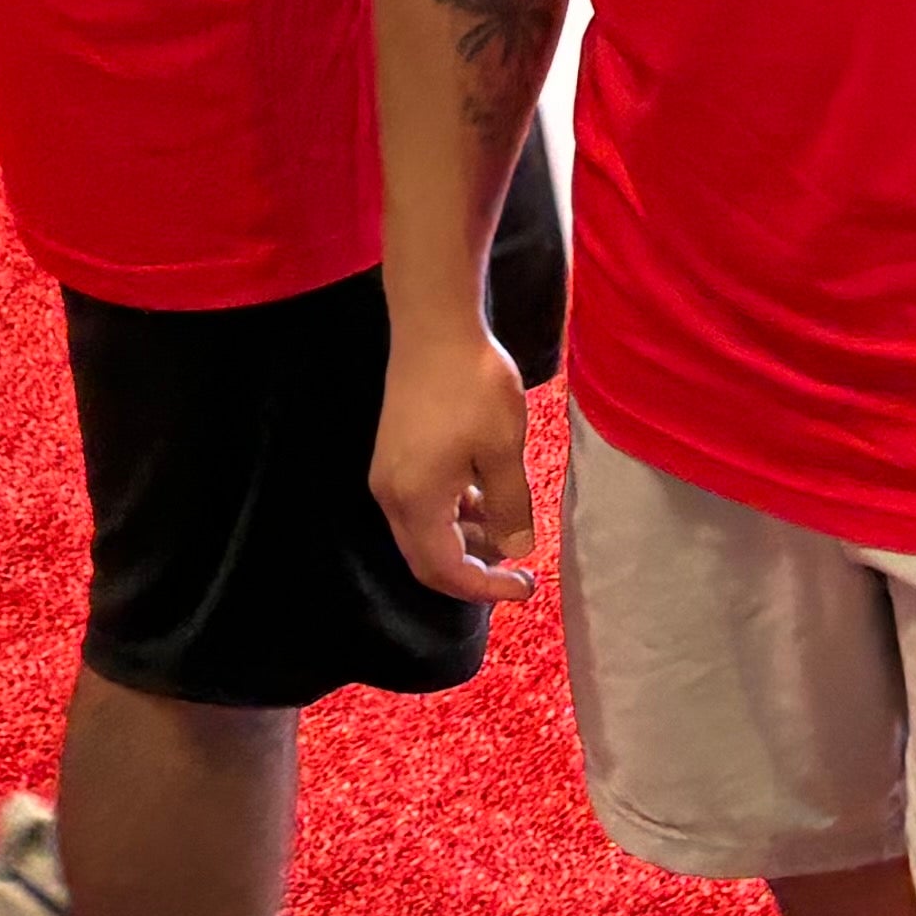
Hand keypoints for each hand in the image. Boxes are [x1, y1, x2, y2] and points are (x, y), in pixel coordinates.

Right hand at [371, 313, 540, 604]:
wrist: (435, 326)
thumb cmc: (473, 386)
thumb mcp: (504, 451)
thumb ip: (509, 509)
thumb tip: (515, 550)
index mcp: (417, 501)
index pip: (447, 570)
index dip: (487, 589)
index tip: (527, 586)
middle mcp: (392, 496)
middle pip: (427, 561)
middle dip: (473, 573)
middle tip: (517, 571)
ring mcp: (388, 475)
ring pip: (424, 534)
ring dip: (465, 542)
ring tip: (509, 528)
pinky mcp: (393, 457)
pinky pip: (421, 507)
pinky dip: (453, 516)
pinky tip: (485, 497)